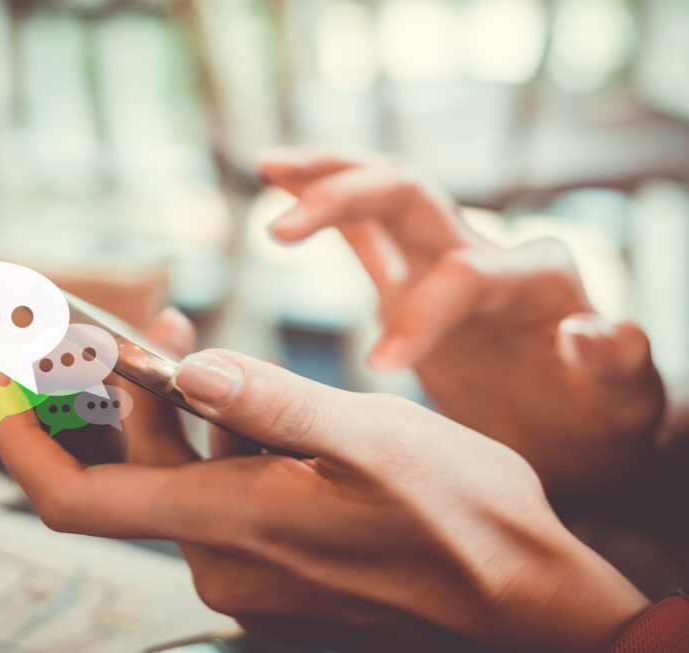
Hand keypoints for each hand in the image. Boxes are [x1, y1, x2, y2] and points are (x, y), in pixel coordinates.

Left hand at [0, 326, 648, 651]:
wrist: (517, 593)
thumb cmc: (457, 518)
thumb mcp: (369, 438)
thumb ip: (267, 403)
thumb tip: (186, 369)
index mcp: (228, 522)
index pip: (75, 497)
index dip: (22, 439)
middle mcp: (220, 553)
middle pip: (130, 468)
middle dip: (118, 391)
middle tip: (130, 321)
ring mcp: (246, 563)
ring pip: (177, 474)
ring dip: (172, 408)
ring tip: (184, 339)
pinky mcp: (274, 559)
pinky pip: (216, 492)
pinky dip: (211, 440)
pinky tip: (235, 397)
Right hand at [260, 151, 664, 491]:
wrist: (575, 429)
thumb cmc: (599, 422)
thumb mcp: (625, 404)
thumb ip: (616, 366)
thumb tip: (587, 331)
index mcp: (535, 281)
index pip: (464, 274)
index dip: (419, 315)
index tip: (380, 369)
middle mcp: (485, 255)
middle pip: (411, 195)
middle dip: (346, 199)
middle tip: (280, 228)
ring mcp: (444, 262)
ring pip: (382, 194)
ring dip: (327, 177)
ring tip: (268, 166)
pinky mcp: (413, 282)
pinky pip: (366, 233)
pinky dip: (326, 208)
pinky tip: (280, 190)